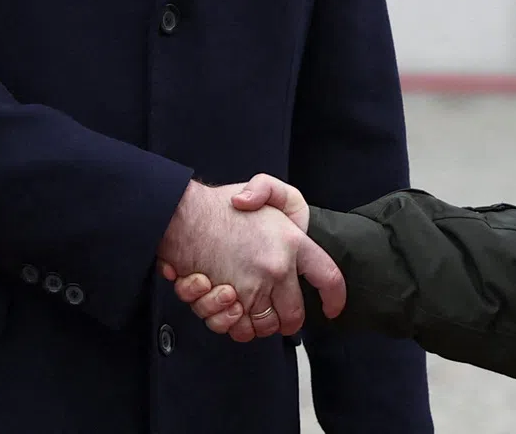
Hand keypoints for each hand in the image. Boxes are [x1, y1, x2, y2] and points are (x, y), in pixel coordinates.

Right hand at [157, 179, 342, 341]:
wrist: (181, 219)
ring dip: (255, 322)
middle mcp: (277, 270)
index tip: (332, 310)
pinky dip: (229, 322)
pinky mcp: (226, 303)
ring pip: (264, 327)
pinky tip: (221, 299)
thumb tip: (263, 209)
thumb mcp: (265, 187)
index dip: (334, 298)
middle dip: (285, 319)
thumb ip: (278, 193)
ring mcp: (252, 288)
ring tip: (240, 299)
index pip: (328, 277)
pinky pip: (235, 328)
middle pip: (294, 315)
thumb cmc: (221, 205)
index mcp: (293, 242)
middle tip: (273, 308)